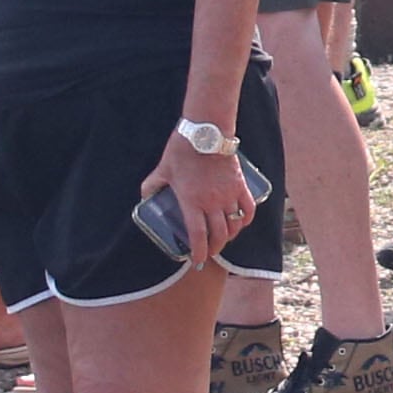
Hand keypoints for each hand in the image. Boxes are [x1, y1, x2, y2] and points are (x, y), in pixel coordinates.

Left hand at [142, 138, 255, 263]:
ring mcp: (229, 195)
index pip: (198, 236)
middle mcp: (212, 203)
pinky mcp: (240, 185)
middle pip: (218, 235)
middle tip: (210, 252)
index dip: (199, 252)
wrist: (206, 132)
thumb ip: (152, 185)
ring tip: (223, 238)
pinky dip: (246, 219)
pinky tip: (241, 222)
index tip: (197, 260)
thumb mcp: (163, 169)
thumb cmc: (182, 150)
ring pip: (234, 225)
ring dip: (230, 236)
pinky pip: (248, 208)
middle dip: (215, 248)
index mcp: (192, 202)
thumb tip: (145, 196)